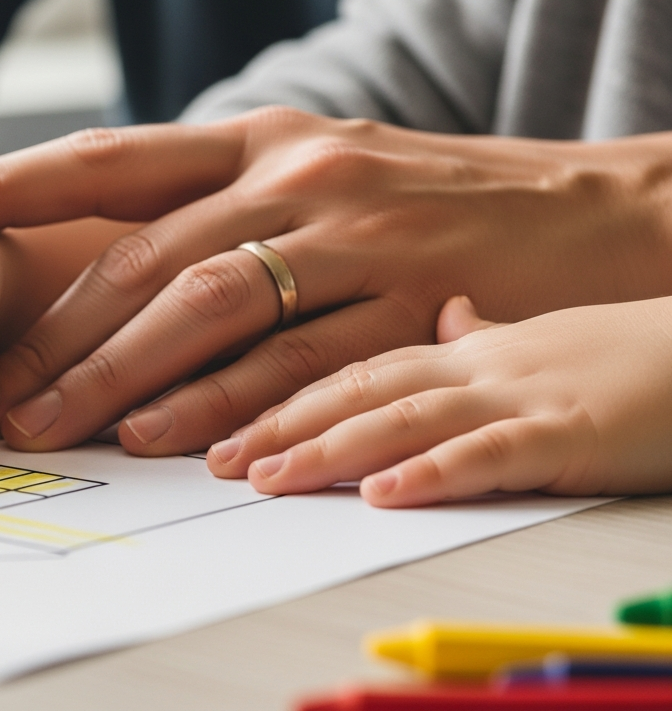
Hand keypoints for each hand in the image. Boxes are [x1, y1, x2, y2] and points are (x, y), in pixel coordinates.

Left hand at [0, 107, 671, 456]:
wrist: (589, 212)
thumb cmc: (427, 201)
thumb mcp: (318, 169)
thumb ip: (219, 203)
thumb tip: (103, 259)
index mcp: (265, 137)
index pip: (114, 159)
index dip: (18, 185)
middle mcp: (300, 177)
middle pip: (144, 254)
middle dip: (53, 330)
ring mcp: (357, 240)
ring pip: (204, 307)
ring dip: (113, 374)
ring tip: (46, 425)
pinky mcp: (410, 308)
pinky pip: (298, 364)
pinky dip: (223, 404)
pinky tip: (166, 440)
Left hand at [227, 296, 671, 505]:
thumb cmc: (626, 345)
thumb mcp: (529, 335)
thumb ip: (469, 338)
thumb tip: (441, 327)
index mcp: (448, 333)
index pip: (335, 351)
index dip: (260, 383)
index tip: (195, 412)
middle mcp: (468, 354)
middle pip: (344, 376)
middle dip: (265, 417)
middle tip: (196, 453)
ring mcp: (518, 386)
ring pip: (401, 409)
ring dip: (325, 446)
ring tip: (262, 479)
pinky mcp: (573, 425)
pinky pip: (494, 448)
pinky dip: (436, 470)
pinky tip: (384, 493)